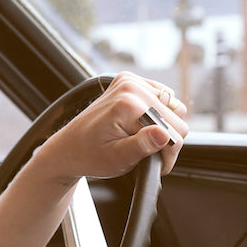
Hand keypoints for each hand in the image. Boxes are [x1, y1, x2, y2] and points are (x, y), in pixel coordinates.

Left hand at [39, 72, 187, 180]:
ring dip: (163, 126)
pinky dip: (158, 115)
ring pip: (174, 107)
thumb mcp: (117, 159)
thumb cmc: (90, 155)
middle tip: (147, 154)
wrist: (70, 147)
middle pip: (177, 117)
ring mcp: (130, 81)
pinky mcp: (131, 82)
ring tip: (141, 140)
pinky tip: (140, 126)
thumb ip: (142, 146)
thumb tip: (164, 134)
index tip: (156, 166)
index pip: (173, 131)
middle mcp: (130, 86)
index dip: (167, 154)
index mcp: (127, 104)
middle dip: (166, 140)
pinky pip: (164, 98)